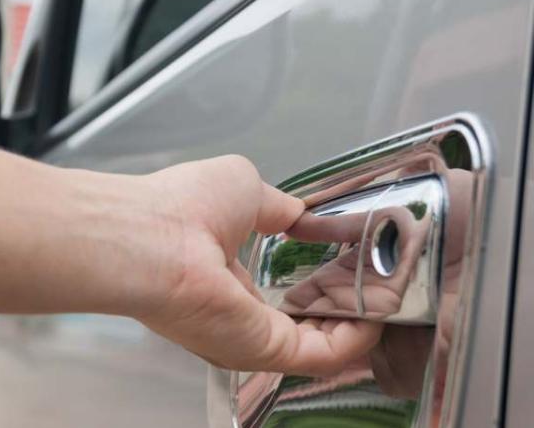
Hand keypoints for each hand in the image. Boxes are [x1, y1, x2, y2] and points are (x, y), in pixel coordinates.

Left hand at [129, 155, 382, 374]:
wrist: (153, 238)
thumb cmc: (182, 207)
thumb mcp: (243, 189)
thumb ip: (278, 208)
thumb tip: (301, 213)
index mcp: (225, 275)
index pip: (277, 292)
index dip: (318, 281)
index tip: (351, 266)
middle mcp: (238, 312)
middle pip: (304, 322)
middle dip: (347, 303)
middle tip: (380, 283)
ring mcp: (252, 335)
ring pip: (321, 343)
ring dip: (360, 321)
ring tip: (390, 295)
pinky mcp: (267, 350)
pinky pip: (326, 355)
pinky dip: (359, 337)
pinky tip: (379, 311)